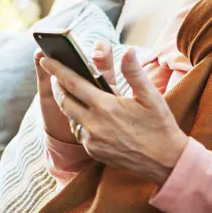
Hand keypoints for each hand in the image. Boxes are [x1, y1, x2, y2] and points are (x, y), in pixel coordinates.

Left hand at [40, 45, 188, 185]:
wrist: (165, 161)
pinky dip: (80, 122)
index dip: (57, 70)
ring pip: (71, 119)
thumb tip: (128, 51)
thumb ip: (134, 72)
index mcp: (105, 106)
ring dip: (69, 105)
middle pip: (64, 102)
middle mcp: (94, 124)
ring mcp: (92, 141)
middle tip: (56, 76)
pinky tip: (90, 116)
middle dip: (57, 87)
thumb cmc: (159, 125)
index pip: (73, 84)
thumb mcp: (151, 96)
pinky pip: (81, 133)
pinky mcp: (95, 152)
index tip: (45, 59)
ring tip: (73, 94)